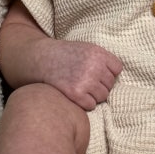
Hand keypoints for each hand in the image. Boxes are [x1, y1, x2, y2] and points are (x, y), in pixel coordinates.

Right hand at [0, 0, 121, 110]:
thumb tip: (117, 77)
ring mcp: (85, 81)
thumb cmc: (62, 55)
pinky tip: (73, 94)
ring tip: (78, 87)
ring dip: (92, 95)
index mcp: (97, 53)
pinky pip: (91, 105)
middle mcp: (94, 66)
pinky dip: (83, 103)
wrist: (37, 59)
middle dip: (99, 85)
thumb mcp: (84, 48)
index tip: (95, 72)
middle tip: (83, 80)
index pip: (117, 69)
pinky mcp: (76, 94)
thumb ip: (101, 60)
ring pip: (102, 97)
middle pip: (110, 85)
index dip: (107, 73)